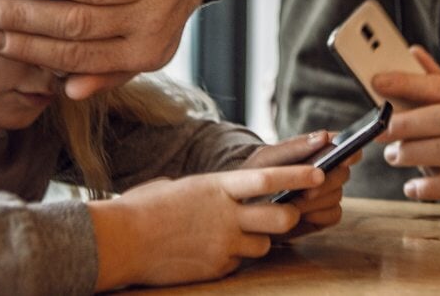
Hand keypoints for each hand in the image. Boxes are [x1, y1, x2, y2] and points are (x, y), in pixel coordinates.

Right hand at [89, 165, 323, 289]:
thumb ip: (214, 190)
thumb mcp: (183, 187)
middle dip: (290, 218)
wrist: (117, 241)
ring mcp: (222, 244)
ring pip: (265, 245)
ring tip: (234, 237)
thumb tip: (231, 194)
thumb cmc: (144, 207)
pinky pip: (240, 263)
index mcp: (217, 186)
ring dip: (259, 242)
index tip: (322, 170)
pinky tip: (210, 253)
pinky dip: (234, 259)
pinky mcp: (215, 268)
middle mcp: (225, 214)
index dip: (298, 175)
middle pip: (281, 218)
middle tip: (289, 216)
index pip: (269, 178)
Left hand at [241, 131, 358, 232]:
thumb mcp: (268, 158)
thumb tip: (324, 136)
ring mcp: (326, 193)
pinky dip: (319, 216)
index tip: (344, 157)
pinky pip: (334, 215)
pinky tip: (302, 216)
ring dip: (317, 202)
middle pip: (343, 174)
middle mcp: (326, 171)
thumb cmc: (255, 175)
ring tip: (294, 205)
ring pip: (337, 196)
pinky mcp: (323, 215)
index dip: (350, 150)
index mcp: (316, 150)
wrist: (240, 206)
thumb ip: (295, 147)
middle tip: (306, 192)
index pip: (344, 145)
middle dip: (326, 183)